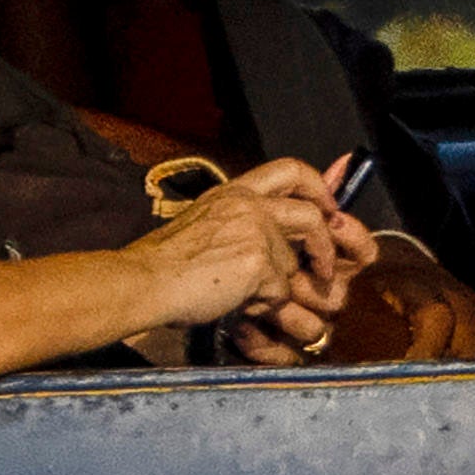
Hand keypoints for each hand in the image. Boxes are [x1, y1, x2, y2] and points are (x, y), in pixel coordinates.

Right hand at [123, 159, 362, 351]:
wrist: (145, 279)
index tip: (329, 208)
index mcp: (234, 191)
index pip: (292, 170)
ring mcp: (255, 230)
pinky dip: (264, 305)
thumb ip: (243, 221)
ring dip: (279, 286)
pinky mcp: (258, 261)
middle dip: (326, 243)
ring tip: (250, 294)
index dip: (320, 188)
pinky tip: (237, 303)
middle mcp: (248, 203)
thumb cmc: (166, 262)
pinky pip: (280, 291)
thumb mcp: (207, 222)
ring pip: (293, 262)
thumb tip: (278, 237)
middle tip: (325, 268)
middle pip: (312, 214)